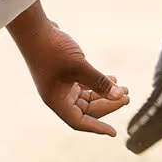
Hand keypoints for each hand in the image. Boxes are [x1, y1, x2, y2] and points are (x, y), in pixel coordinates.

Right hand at [22, 21, 129, 135]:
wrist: (34, 29)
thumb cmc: (52, 49)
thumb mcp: (80, 67)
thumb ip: (100, 82)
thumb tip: (119, 96)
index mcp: (57, 101)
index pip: (79, 121)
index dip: (97, 127)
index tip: (114, 132)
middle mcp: (58, 96)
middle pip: (86, 109)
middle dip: (108, 104)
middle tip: (127, 98)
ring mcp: (61, 85)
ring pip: (87, 97)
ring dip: (105, 93)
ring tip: (124, 89)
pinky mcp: (64, 74)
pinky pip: (85, 85)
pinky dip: (98, 84)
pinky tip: (112, 79)